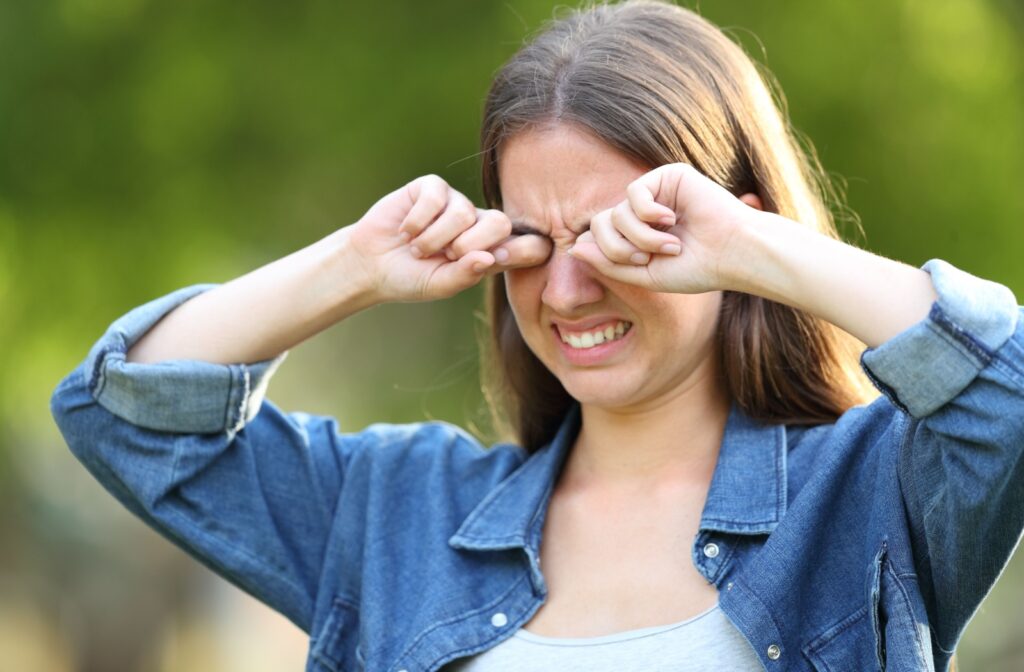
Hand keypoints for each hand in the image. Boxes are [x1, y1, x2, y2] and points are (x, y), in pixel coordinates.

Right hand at [347, 175, 550, 301]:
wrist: (370, 263)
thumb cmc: (409, 278)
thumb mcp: (439, 285)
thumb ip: (465, 275)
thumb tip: (489, 257)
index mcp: (490, 252)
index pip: (529, 246)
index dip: (523, 250)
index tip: (495, 260)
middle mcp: (477, 224)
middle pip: (500, 223)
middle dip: (469, 244)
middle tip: (446, 256)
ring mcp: (455, 203)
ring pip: (463, 213)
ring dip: (434, 238)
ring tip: (417, 248)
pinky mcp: (432, 188)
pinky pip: (436, 197)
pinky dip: (417, 221)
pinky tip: (406, 230)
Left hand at [567, 163, 763, 293]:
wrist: (733, 254)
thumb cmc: (695, 268)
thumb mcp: (644, 276)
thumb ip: (609, 263)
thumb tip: (574, 247)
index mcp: (636, 234)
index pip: (597, 238)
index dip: (608, 254)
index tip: (640, 266)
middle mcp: (642, 212)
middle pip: (600, 223)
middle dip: (618, 247)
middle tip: (646, 259)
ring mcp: (655, 192)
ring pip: (616, 211)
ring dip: (640, 236)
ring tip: (670, 245)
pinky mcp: (667, 176)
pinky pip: (634, 192)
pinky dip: (647, 213)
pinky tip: (672, 220)